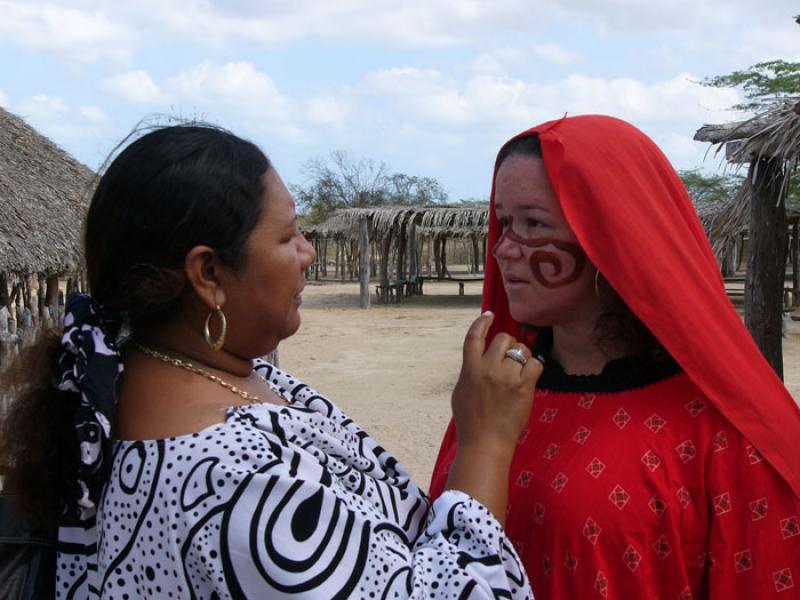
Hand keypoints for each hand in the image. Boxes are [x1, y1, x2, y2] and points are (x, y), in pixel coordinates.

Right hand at [452, 311, 540, 456]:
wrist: (485, 443)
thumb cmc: (470, 422)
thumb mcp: (461, 391)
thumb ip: (470, 371)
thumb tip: (480, 359)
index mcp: (469, 369)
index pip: (474, 336)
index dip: (482, 322)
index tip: (489, 316)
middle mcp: (487, 368)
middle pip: (503, 338)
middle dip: (508, 344)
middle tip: (509, 357)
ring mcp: (506, 377)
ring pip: (521, 350)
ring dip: (522, 356)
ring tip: (519, 370)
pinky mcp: (523, 387)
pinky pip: (535, 364)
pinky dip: (533, 368)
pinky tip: (529, 377)